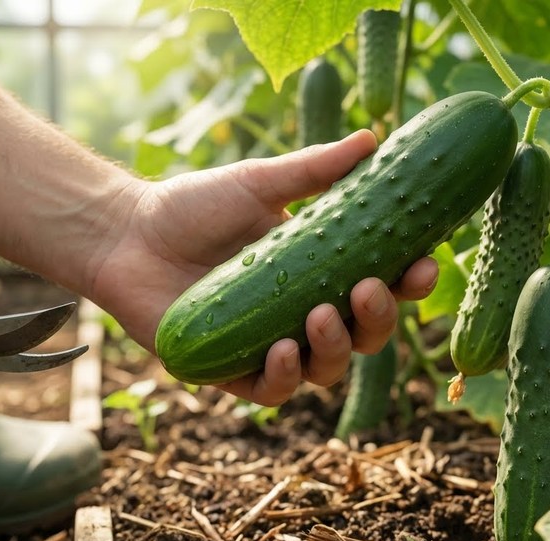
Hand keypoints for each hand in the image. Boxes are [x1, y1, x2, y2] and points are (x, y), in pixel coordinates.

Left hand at [88, 130, 437, 405]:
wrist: (126, 235)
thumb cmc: (193, 206)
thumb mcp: (259, 183)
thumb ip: (315, 168)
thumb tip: (372, 139)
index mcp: (319, 271)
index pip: (380, 285)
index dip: (408, 282)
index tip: (423, 262)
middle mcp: (302, 313)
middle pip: (364, 335)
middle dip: (378, 319)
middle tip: (366, 289)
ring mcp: (270, 346)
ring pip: (327, 369)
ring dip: (335, 348)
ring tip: (320, 314)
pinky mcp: (232, 373)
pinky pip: (273, 392)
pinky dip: (284, 377)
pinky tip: (281, 351)